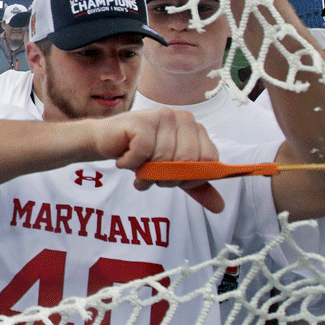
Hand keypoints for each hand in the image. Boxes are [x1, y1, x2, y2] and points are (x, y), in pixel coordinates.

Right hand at [94, 107, 224, 212]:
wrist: (105, 141)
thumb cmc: (139, 153)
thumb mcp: (171, 172)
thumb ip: (194, 185)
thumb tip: (219, 207)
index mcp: (195, 128)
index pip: (208, 159)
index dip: (190, 177)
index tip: (172, 179)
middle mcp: (183, 118)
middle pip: (188, 161)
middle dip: (166, 177)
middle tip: (150, 175)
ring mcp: (162, 117)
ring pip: (164, 159)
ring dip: (145, 173)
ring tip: (136, 169)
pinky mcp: (141, 121)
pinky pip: (143, 152)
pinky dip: (131, 163)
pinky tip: (125, 159)